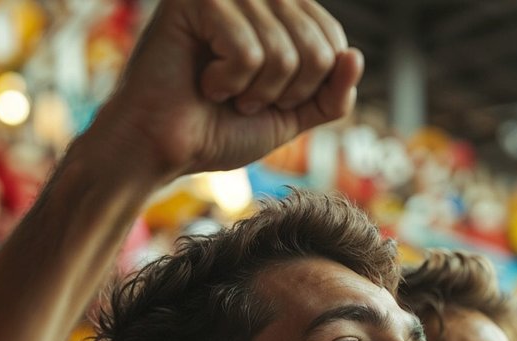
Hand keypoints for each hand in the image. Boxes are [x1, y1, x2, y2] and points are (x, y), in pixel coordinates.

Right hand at [90, 0, 362, 182]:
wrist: (161, 149)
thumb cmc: (217, 128)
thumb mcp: (289, 114)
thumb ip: (331, 94)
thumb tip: (354, 56)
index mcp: (278, 8)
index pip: (333, 40)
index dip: (311, 86)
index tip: (269, 97)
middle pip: (316, 47)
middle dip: (285, 91)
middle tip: (244, 100)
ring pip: (283, 52)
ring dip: (255, 91)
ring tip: (223, 92)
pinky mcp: (196, 1)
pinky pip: (248, 50)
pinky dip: (229, 82)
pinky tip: (204, 81)